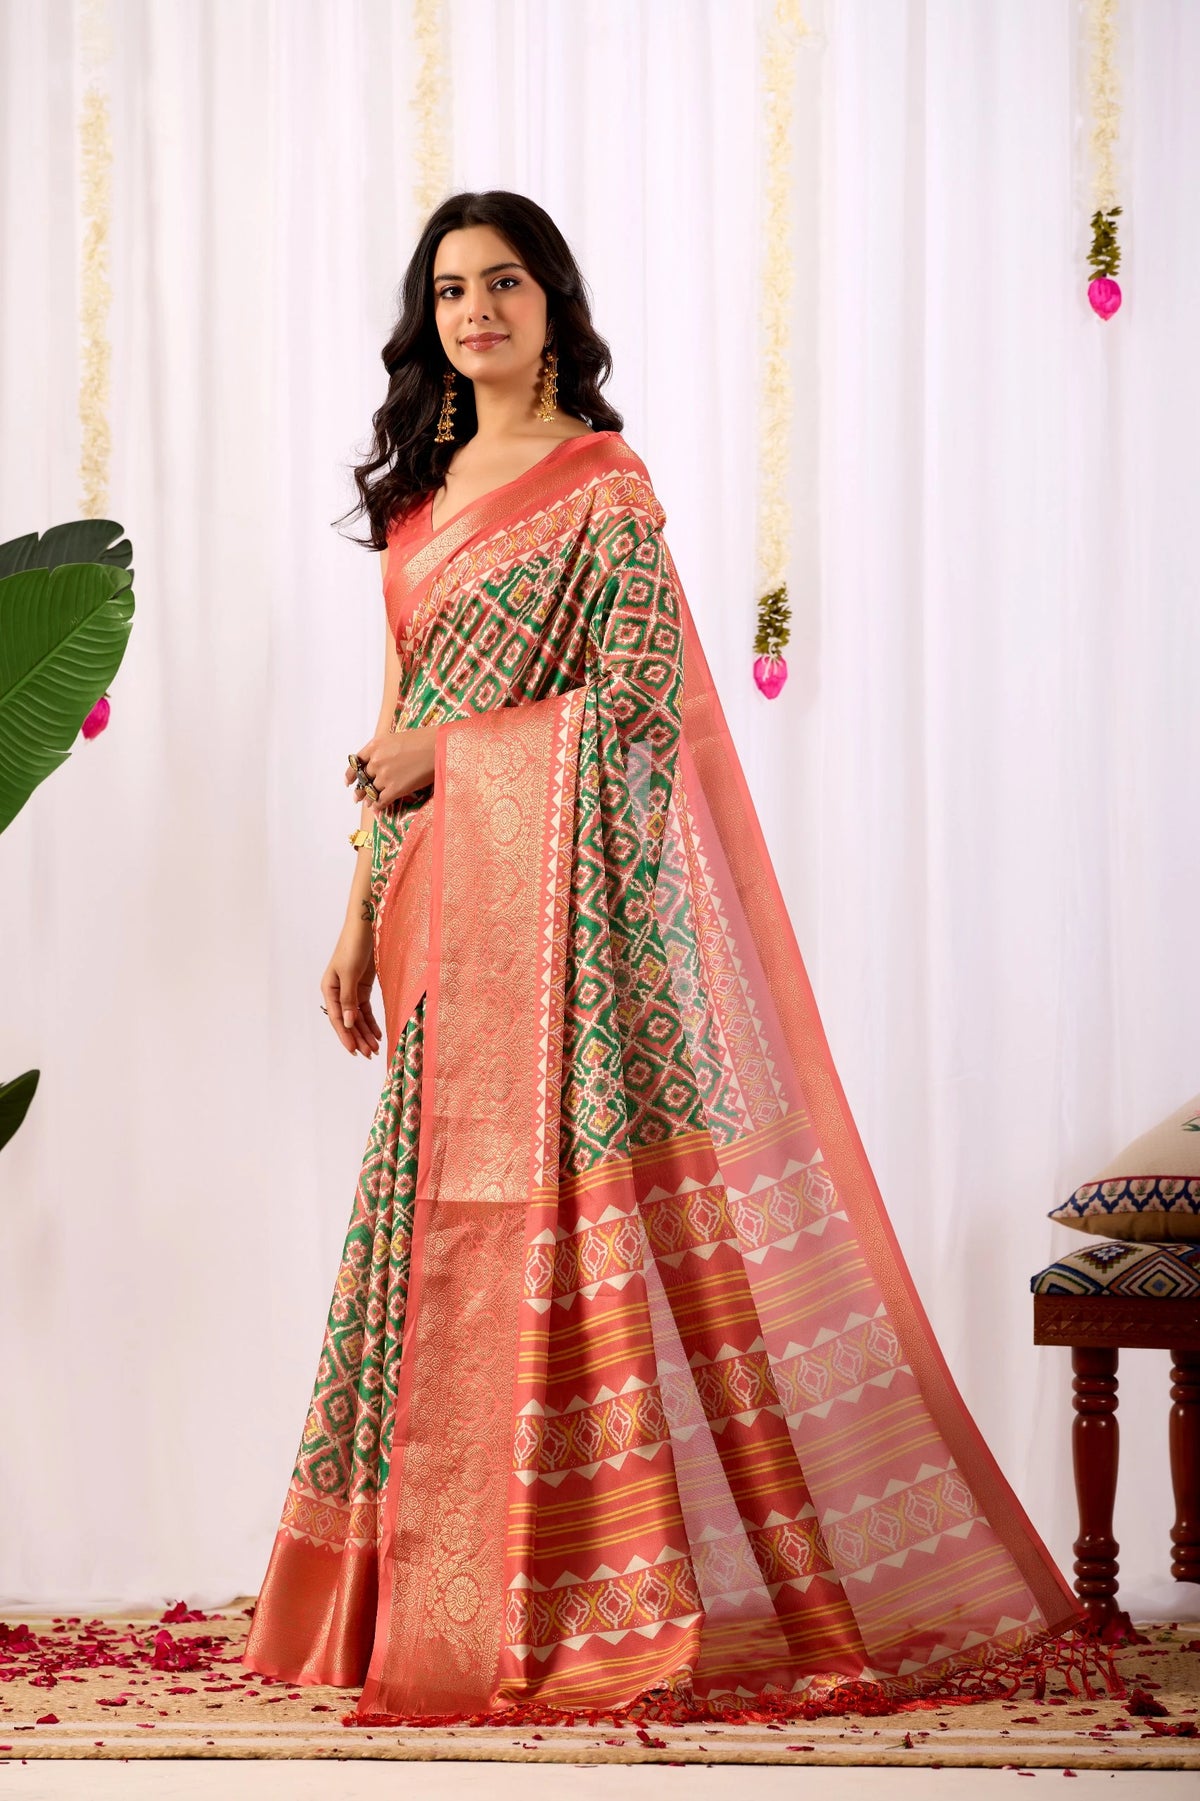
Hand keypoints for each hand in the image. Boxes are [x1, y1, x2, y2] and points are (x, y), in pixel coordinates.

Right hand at [320, 921, 381, 1057]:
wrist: (365, 928)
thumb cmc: (353, 946)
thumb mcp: (349, 973)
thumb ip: (348, 999)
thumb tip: (348, 1022)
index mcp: (329, 989)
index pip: (337, 1018)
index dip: (345, 1035)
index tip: (354, 1051)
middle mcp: (337, 992)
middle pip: (347, 1021)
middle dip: (358, 1038)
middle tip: (369, 1054)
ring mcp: (350, 990)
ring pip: (357, 1017)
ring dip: (365, 1033)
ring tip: (375, 1049)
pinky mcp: (362, 987)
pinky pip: (365, 1009)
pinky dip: (371, 1022)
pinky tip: (377, 1034)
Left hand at [346, 726, 437, 808]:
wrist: (438, 747)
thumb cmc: (423, 739)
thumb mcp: (396, 738)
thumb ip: (383, 750)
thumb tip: (380, 762)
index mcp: (374, 746)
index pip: (355, 763)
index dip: (350, 775)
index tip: (348, 782)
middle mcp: (376, 761)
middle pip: (363, 779)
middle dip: (360, 789)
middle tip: (357, 797)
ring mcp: (384, 776)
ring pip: (371, 792)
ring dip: (368, 799)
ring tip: (367, 804)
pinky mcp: (395, 789)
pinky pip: (381, 801)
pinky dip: (378, 806)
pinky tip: (377, 809)